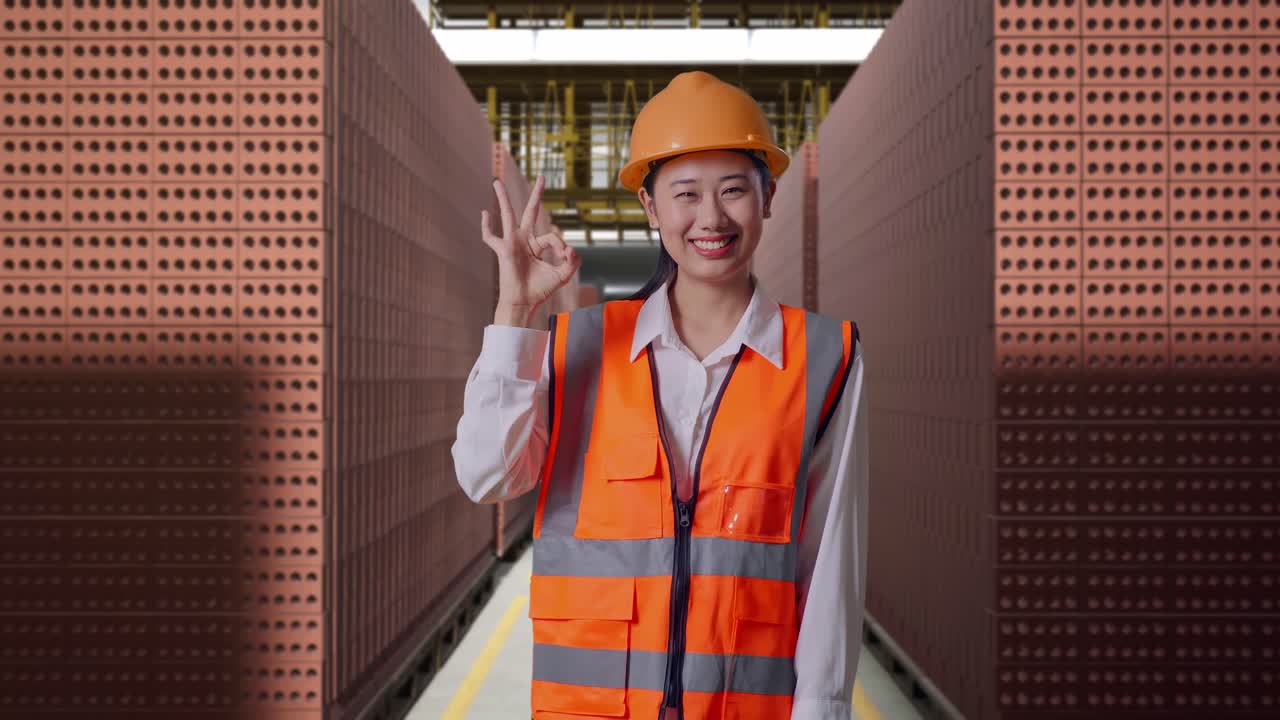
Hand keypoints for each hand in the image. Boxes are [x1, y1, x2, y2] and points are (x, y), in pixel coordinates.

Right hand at [482, 174, 580, 325]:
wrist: (523, 303)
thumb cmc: (539, 290)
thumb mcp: (562, 275)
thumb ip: (572, 262)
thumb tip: (572, 248)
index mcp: (536, 245)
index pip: (552, 236)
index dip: (561, 245)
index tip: (565, 256)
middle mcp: (524, 240)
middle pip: (530, 212)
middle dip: (536, 195)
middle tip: (543, 177)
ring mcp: (512, 243)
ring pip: (507, 216)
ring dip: (502, 198)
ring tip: (497, 181)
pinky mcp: (504, 250)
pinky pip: (491, 237)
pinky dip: (486, 227)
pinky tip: (484, 213)